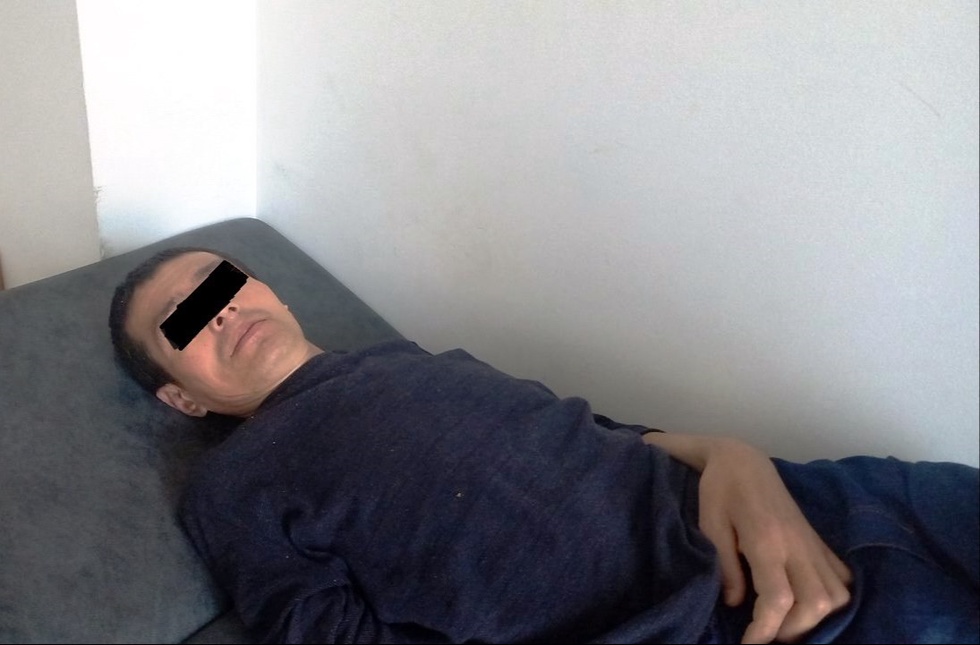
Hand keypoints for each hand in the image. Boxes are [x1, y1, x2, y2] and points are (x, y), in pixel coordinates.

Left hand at [696, 438, 852, 642]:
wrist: (742, 459)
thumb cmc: (719, 489)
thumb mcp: (710, 525)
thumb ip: (725, 566)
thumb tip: (734, 604)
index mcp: (766, 540)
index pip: (778, 599)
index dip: (765, 630)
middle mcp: (796, 544)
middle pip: (816, 603)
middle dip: (793, 630)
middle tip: (765, 633)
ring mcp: (811, 542)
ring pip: (836, 594)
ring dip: (815, 618)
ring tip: (785, 622)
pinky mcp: (818, 539)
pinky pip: (841, 577)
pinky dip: (832, 598)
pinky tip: (808, 603)